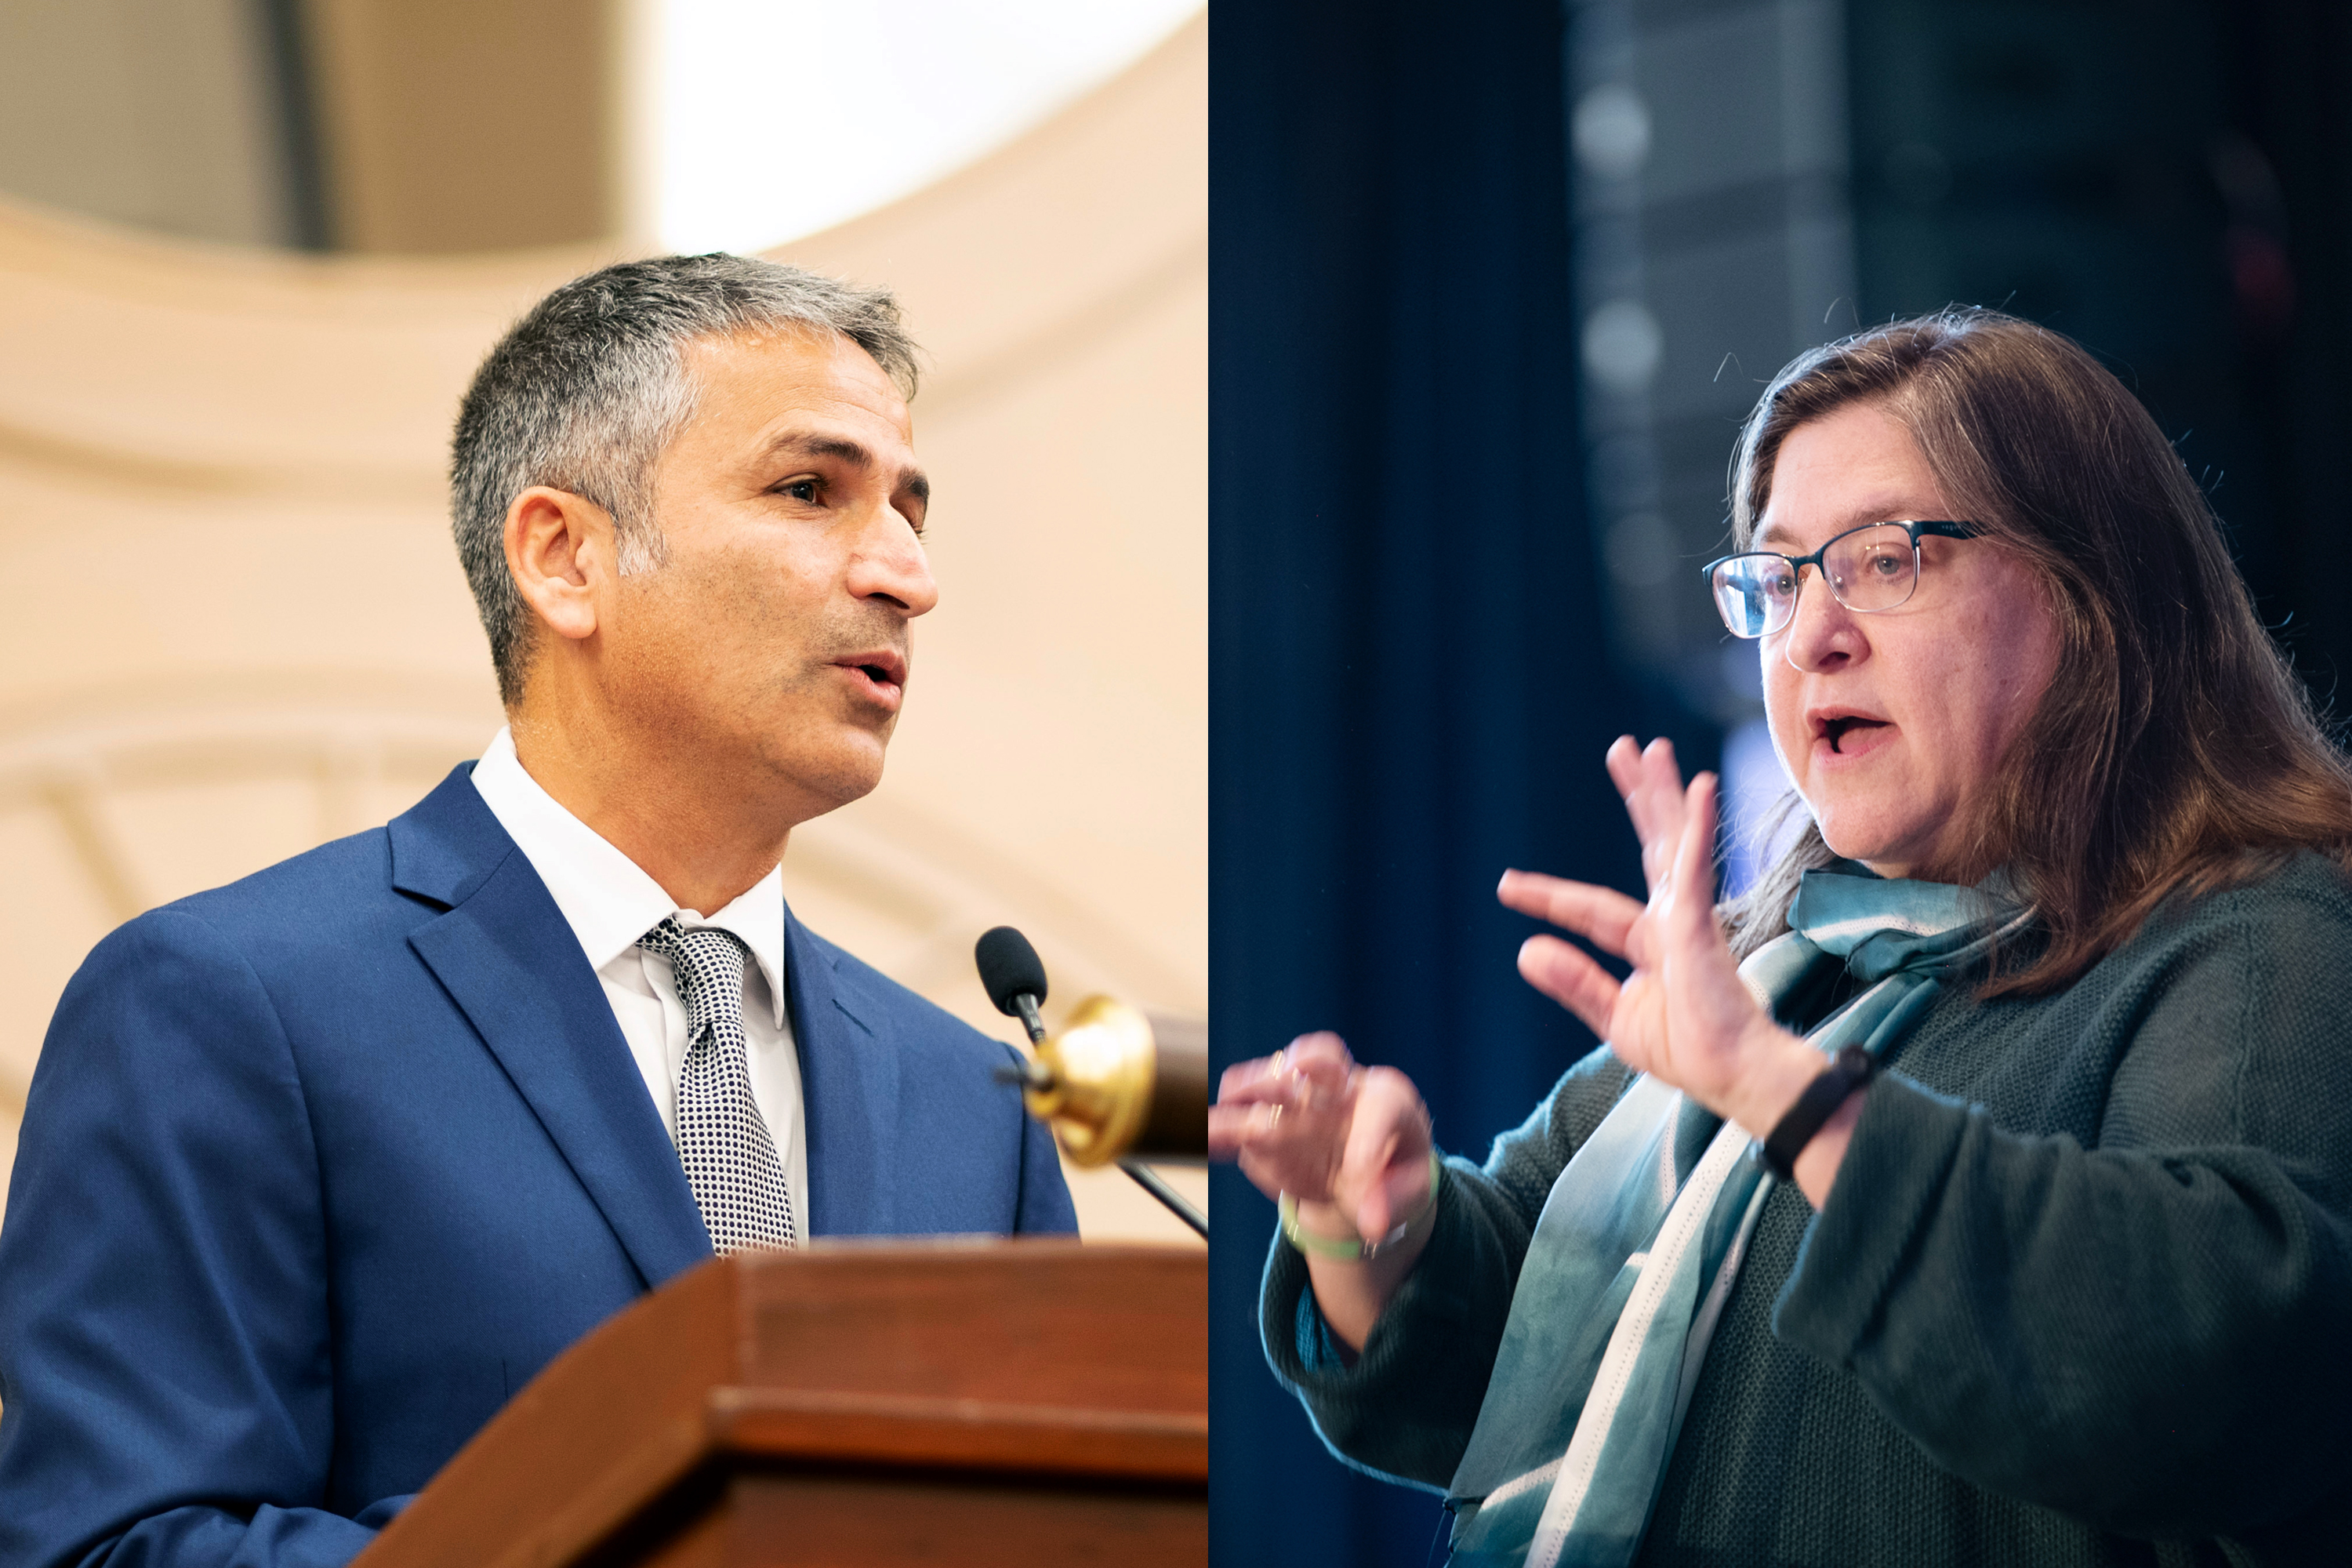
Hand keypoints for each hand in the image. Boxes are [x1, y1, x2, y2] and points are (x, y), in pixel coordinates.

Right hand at [1208, 1032, 1434, 1243]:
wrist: (1365, 1170)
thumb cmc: (1395, 1170)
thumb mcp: (1412, 1190)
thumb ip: (1392, 1203)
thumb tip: (1372, 1224)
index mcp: (1385, 1098)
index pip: (1381, 1105)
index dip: (1369, 1137)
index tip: (1358, 1173)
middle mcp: (1339, 1088)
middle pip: (1321, 1061)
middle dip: (1303, 1070)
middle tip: (1289, 1089)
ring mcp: (1298, 1103)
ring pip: (1270, 1080)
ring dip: (1249, 1091)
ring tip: (1225, 1119)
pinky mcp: (1267, 1124)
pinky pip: (1239, 1119)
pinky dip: (1223, 1129)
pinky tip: (1209, 1140)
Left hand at [1498, 737, 1817, 1139]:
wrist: (1737, 1077)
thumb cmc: (1691, 1051)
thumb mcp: (1616, 1018)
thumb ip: (1575, 981)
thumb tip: (1524, 950)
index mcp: (1652, 944)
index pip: (1591, 908)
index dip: (1547, 895)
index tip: (1504, 884)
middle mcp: (1673, 920)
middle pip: (1650, 846)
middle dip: (1639, 798)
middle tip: (1622, 750)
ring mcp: (1690, 918)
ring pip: (1672, 842)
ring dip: (1661, 794)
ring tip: (1650, 750)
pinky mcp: (1702, 925)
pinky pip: (1695, 868)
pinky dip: (1697, 828)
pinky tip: (1699, 789)